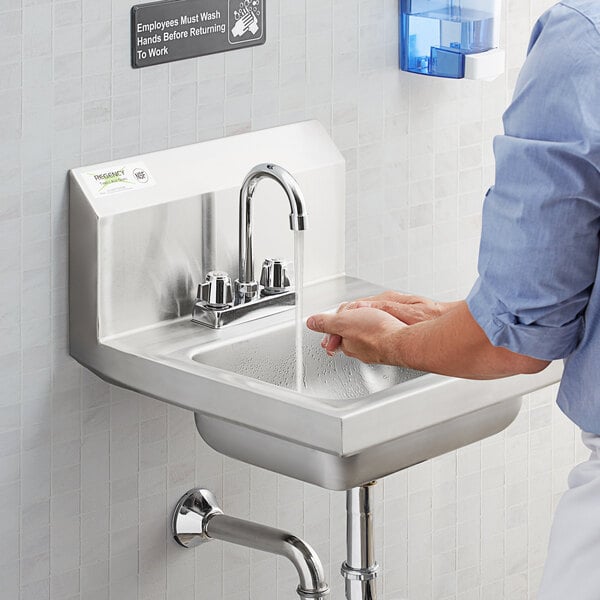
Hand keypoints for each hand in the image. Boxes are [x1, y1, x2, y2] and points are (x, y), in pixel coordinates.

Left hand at [317, 291, 452, 354]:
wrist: (403, 340)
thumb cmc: (376, 332)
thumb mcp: (343, 321)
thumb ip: (326, 322)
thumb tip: (311, 323)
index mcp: (346, 344)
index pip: (332, 336)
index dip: (331, 325)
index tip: (332, 319)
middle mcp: (359, 350)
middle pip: (348, 336)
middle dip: (348, 324)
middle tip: (351, 313)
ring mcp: (375, 350)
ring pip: (363, 336)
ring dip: (363, 325)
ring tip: (366, 315)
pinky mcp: (389, 347)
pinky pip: (379, 336)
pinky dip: (377, 328)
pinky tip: (382, 324)